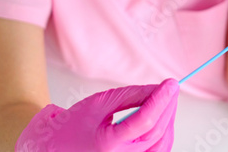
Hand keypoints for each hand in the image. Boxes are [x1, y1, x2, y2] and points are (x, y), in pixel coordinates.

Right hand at [16, 78, 178, 151]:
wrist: (55, 148)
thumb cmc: (73, 125)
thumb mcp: (99, 102)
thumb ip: (130, 95)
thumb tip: (158, 89)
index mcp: (107, 146)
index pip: (144, 122)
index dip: (161, 100)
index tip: (171, 84)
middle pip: (156, 132)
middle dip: (168, 107)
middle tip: (172, 87)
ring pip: (162, 144)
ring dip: (168, 120)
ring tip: (167, 99)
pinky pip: (157, 150)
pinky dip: (163, 132)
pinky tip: (162, 116)